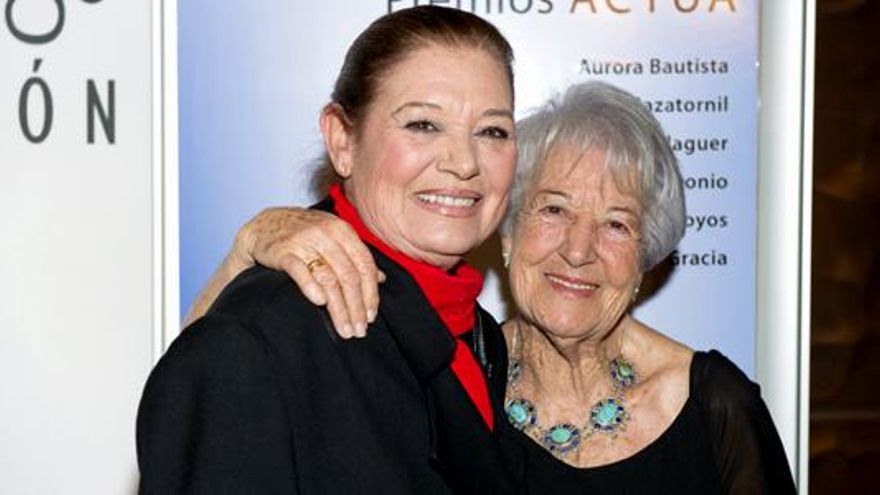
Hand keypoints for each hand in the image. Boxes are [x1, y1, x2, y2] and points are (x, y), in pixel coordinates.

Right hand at [234, 207, 383, 337]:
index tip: (371, 317)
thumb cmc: (304, 234)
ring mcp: (304, 242)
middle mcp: (326, 234)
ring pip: (328, 278)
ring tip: (344, 330)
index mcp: (343, 231)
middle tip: (359, 331)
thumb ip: (356, 257)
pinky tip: (320, 303)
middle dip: (356, 307)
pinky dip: (311, 286)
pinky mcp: (283, 251)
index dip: (370, 293)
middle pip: (348, 276)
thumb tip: (381, 278)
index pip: (364, 265)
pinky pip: (300, 271)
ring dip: (338, 308)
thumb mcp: (334, 238)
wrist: (264, 225)